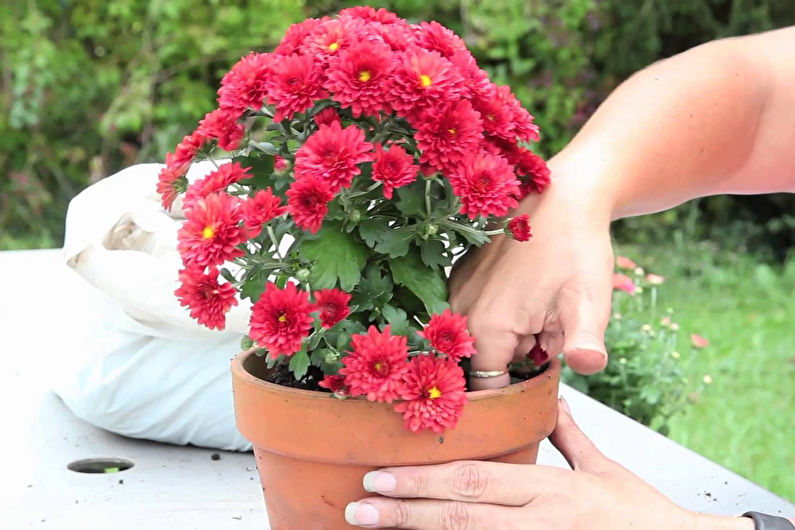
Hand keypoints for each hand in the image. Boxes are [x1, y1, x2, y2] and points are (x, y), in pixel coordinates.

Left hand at [345, 399, 752, 529]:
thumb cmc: (640, 513)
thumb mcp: (603, 468)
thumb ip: (568, 435)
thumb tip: (549, 401)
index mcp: (549, 487)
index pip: (475, 479)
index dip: (425, 478)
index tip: (382, 474)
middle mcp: (539, 518)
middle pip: (461, 512)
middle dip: (405, 508)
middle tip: (358, 505)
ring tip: (372, 526)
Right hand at [450, 159, 614, 388]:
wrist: (564, 197)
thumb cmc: (578, 248)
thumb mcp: (590, 301)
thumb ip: (586, 342)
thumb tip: (588, 365)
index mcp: (487, 326)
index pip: (489, 389)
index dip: (519, 392)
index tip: (544, 375)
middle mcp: (459, 310)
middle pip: (485, 364)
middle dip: (518, 360)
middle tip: (549, 330)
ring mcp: (455, 290)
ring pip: (480, 339)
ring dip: (510, 336)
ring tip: (538, 306)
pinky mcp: (459, 275)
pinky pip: (475, 314)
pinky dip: (499, 314)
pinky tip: (525, 292)